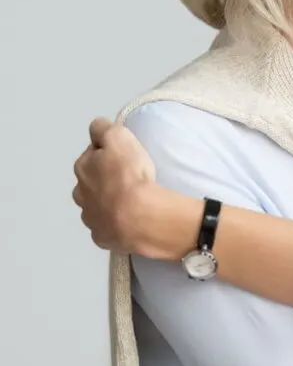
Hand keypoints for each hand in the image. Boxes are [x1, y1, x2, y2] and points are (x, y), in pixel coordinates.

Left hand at [72, 117, 158, 254]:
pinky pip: (108, 225)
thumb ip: (104, 128)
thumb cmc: (129, 174)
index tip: (125, 155)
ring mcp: (90, 218)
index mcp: (83, 168)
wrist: (139, 217)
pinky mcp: (102, 237)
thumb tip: (97, 128)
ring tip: (131, 200)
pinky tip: (130, 219)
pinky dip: (116, 221)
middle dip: (105, 178)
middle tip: (129, 177)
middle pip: (92, 181)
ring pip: (97, 205)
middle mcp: (80, 193)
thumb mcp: (118, 137)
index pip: (92, 153)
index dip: (108, 152)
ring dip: (109, 201)